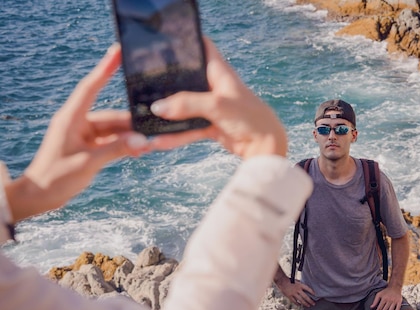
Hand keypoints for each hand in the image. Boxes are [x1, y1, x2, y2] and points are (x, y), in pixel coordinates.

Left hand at [6, 44, 150, 222]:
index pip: (91, 87)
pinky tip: (140, 150)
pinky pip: (112, 141)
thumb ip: (116, 149)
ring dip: (132, 137)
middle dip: (133, 122)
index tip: (118, 52)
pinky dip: (125, 145)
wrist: (39, 197)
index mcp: (71, 118)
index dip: (105, 68)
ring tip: (151, 144)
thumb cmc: (55, 177)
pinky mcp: (88, 147)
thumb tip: (143, 141)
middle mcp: (78, 122)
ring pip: (115, 130)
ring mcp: (84, 135)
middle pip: (112, 115)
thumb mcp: (88, 163)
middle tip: (156, 126)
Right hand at [148, 37, 287, 159]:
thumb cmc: (249, 118)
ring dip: (168, 114)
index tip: (165, 41)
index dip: (188, 42)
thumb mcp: (217, 105)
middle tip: (143, 81)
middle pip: (187, 79)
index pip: (204, 48)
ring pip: (184, 108)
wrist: (265, 146)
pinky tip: (159, 141)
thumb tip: (158, 107)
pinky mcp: (211, 125)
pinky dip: (176, 135)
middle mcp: (215, 87)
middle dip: (168, 81)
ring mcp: (212, 107)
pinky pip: (188, 129)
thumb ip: (187, 104)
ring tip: (145, 118)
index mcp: (220, 73)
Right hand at [276, 279, 315, 307]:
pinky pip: (294, 301)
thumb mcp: (296, 281)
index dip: (311, 291)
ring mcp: (294, 293)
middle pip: (305, 296)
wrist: (282, 281)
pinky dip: (297, 304)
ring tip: (308, 306)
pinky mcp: (289, 296)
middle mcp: (298, 289)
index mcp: (300, 285)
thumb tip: (305, 288)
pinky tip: (300, 305)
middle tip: (313, 304)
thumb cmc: (289, 280)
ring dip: (305, 303)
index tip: (315, 294)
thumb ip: (300, 285)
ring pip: (301, 300)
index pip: (307, 288)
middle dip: (310, 301)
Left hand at [371, 286, 402, 309]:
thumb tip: (371, 307)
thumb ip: (375, 301)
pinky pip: (398, 308)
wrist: (394, 287)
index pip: (379, 307)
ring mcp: (394, 301)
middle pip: (384, 309)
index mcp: (384, 298)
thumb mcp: (379, 294)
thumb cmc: (386, 291)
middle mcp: (389, 300)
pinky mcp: (399, 301)